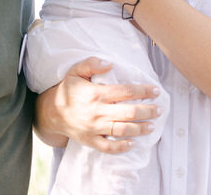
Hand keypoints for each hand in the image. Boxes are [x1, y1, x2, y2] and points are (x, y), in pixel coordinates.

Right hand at [35, 57, 160, 152]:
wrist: (51, 112)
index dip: (143, 91)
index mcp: (96, 94)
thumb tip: (110, 63)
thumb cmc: (67, 89)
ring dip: (139, 128)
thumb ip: (92, 64)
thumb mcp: (75, 71)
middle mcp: (98, 112)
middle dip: (147, 111)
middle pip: (129, 112)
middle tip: (159, 110)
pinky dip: (122, 147)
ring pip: (122, 130)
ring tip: (151, 126)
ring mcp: (94, 128)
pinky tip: (133, 143)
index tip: (156, 91)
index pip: (126, 91)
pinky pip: (109, 147)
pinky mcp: (90, 141)